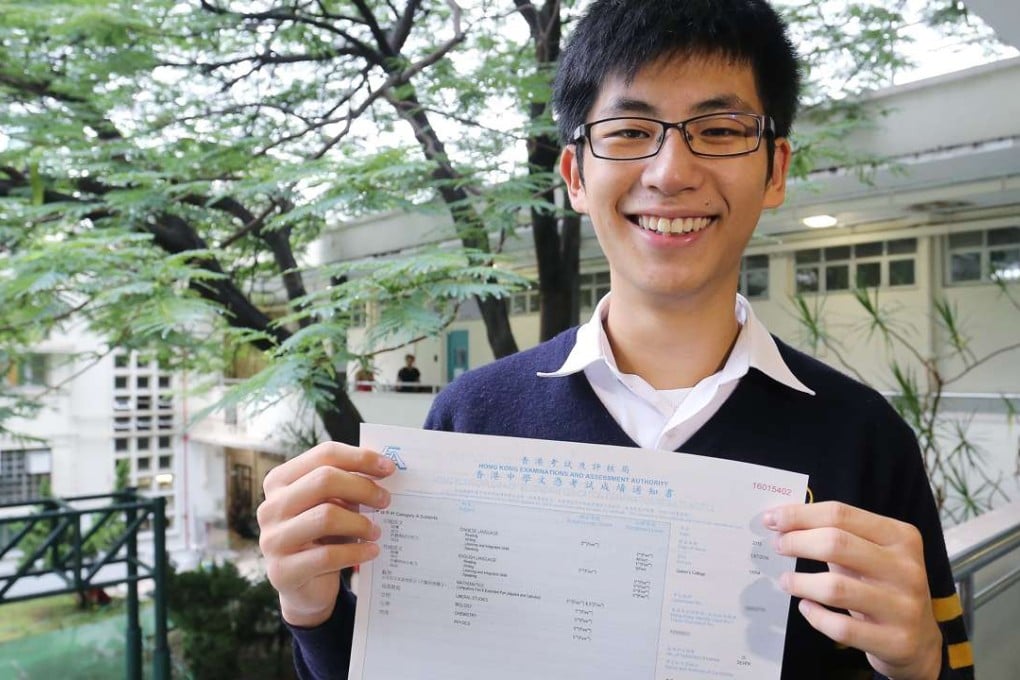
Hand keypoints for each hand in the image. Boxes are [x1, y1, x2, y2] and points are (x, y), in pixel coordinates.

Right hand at [257, 442, 395, 626]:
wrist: (307, 586)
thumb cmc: (323, 536)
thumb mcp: (332, 505)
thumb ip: (347, 484)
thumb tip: (383, 467)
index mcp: (280, 481)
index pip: (324, 455)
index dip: (360, 458)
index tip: (389, 468)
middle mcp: (270, 507)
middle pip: (324, 480)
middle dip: (362, 487)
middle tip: (385, 500)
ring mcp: (272, 540)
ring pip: (326, 517)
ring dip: (360, 522)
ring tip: (377, 531)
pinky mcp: (283, 571)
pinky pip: (327, 556)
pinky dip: (356, 552)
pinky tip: (372, 551)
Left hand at [765, 501, 942, 679]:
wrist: (919, 640)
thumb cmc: (881, 585)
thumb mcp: (870, 553)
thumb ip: (836, 534)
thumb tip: (782, 520)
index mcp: (901, 536)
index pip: (841, 514)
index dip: (800, 515)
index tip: (772, 519)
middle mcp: (906, 568)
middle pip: (837, 543)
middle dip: (797, 542)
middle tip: (777, 546)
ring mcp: (904, 606)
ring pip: (836, 588)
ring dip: (801, 582)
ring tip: (785, 580)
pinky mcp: (896, 641)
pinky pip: (843, 628)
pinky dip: (816, 616)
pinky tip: (806, 607)